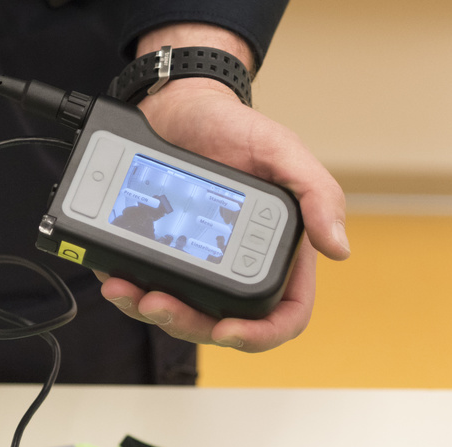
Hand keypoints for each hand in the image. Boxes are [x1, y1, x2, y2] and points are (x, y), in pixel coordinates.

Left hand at [101, 35, 348, 351]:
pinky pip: (142, 289)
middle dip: (187, 324)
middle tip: (159, 304)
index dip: (260, 336)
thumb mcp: (282, 151)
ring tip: (126, 291)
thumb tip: (339, 248)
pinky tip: (112, 277)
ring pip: (176, 314)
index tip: (228, 330)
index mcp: (274, 253)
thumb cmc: (235, 129)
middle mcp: (233, 267)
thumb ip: (317, 193)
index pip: (282, 316)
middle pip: (218, 324)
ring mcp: (193, 265)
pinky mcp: (156, 255)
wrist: (177, 106)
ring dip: (149, 312)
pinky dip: (126, 290)